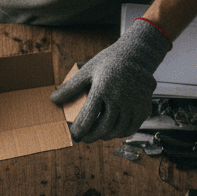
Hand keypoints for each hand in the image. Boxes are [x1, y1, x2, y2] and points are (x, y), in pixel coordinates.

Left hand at [50, 18, 172, 142]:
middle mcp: (119, 99)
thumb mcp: (87, 71)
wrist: (137, 56)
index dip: (78, 131)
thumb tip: (53, 100)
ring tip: (97, 135)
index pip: (87, 119)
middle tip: (84, 138)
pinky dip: (120, 133)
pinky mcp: (143, 109)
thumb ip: (70, 87)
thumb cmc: (108, 63)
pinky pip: (130, 129)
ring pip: (117, 131)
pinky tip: (112, 131)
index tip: (74, 135)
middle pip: (103, 129)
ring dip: (105, 136)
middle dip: (91, 137)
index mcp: (102, 89)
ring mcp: (133, 105)